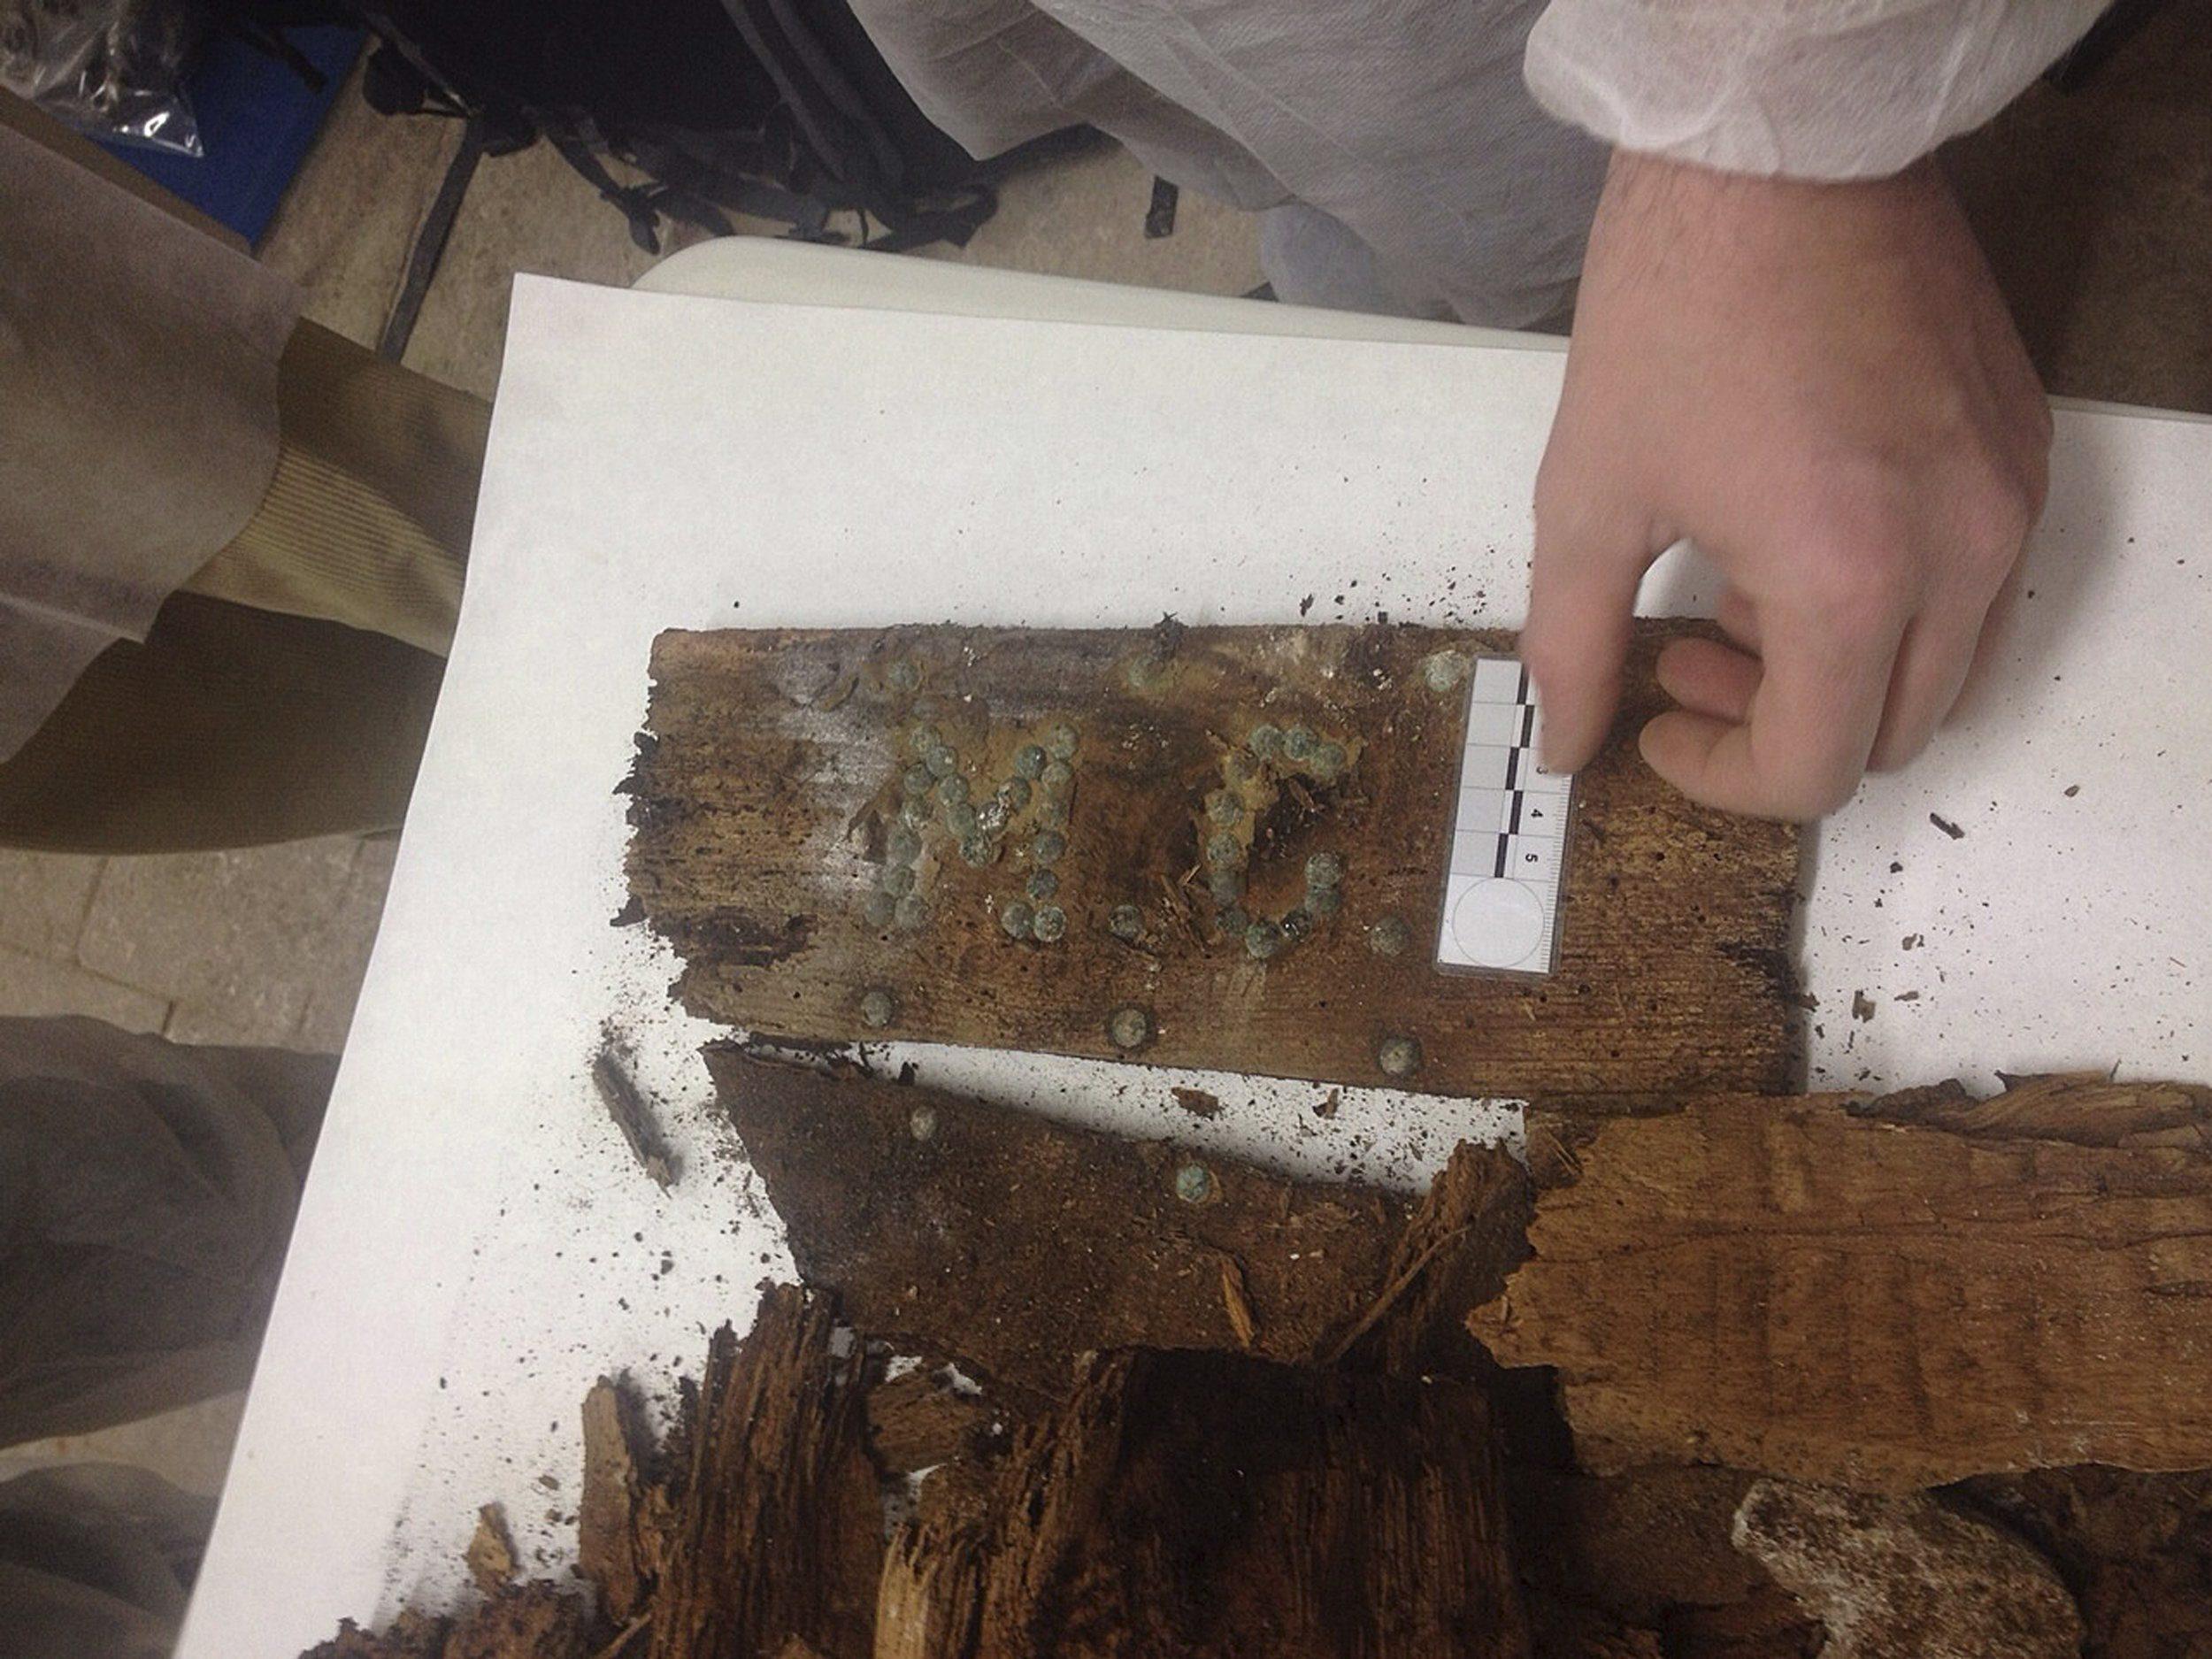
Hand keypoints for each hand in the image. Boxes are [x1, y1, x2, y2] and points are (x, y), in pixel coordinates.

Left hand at [1522, 151, 2051, 819]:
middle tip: (1686, 655)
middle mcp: (1958, 554)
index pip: (1815, 769)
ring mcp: (2006, 499)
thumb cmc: (1677, 311)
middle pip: (1893, 736)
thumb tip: (1565, 746)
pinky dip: (1894, 602)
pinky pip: (1975, 582)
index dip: (1722, 775)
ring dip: (1842, 673)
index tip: (1656, 724)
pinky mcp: (2020, 447)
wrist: (1776, 157)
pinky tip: (1800, 532)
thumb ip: (1573, 644)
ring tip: (1737, 592)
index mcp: (1849, 580)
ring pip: (1944, 669)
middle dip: (1780, 726)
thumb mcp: (1591, 496)